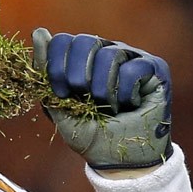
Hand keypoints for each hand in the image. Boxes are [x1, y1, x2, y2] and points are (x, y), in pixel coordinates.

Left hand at [32, 28, 172, 169]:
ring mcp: (130, 57)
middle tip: (83, 97)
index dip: (56, 66)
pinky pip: (132, 68)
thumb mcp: (59, 108)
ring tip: (108, 107)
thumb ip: (46, 74)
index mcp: (80, 59)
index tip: (61, 92)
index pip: (62, 41)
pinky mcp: (153, 67)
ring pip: (108, 54)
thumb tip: (39, 32)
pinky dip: (125, 92)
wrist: (121, 160)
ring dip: (102, 89)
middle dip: (76, 75)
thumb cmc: (90, 134)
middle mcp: (105, 52)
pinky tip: (129, 104)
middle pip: (83, 41)